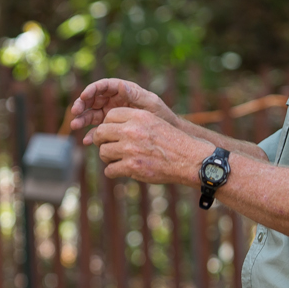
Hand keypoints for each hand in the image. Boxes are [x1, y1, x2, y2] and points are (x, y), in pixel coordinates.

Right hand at [69, 78, 175, 142]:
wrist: (168, 136)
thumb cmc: (162, 117)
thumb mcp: (150, 105)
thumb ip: (135, 96)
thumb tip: (119, 85)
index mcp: (124, 91)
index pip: (104, 86)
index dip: (92, 90)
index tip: (84, 97)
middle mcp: (115, 100)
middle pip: (93, 99)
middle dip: (82, 104)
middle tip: (75, 112)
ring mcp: (112, 114)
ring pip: (92, 113)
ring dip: (83, 119)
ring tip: (76, 126)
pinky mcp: (111, 127)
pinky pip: (98, 129)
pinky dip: (92, 134)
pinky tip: (88, 140)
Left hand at [90, 107, 212, 185]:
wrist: (188, 159)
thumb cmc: (171, 140)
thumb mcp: (153, 121)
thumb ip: (132, 120)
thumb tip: (107, 124)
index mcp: (138, 116)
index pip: (110, 116)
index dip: (108, 124)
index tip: (111, 132)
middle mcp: (132, 130)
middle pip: (101, 132)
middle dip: (102, 140)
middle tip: (107, 146)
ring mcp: (130, 149)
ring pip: (103, 152)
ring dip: (108, 157)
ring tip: (116, 159)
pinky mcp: (131, 166)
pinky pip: (109, 169)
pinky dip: (113, 171)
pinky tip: (120, 170)